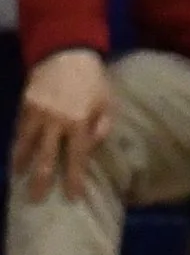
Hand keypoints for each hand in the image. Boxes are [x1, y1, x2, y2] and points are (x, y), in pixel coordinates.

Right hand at [12, 49, 111, 202]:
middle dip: (40, 182)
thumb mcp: (107, 100)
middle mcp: (56, 122)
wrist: (67, 54)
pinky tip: (16, 155)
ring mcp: (37, 115)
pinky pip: (19, 132)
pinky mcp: (24, 107)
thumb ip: (103, 125)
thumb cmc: (92, 79)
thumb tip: (91, 148)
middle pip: (45, 159)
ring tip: (19, 179)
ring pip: (26, 147)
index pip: (77, 157)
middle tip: (35, 200)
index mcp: (80, 121)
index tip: (72, 198)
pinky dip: (17, 146)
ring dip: (22, 165)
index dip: (74, 179)